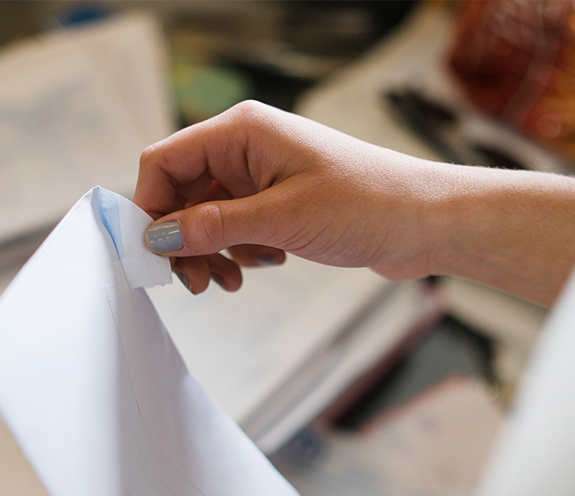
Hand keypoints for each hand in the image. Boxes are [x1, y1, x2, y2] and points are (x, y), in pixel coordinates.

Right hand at [135, 100, 451, 293]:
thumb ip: (215, 226)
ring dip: (212, 252)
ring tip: (231, 282)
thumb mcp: (282, 218)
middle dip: (184, 241)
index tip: (154, 255)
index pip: (165, 162)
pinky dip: (241, 252)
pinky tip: (267, 264)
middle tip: (196, 284)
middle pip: (184, 194)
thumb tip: (159, 237)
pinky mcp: (281, 204)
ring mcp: (264, 178)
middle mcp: (248, 150)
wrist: (424, 221)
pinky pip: (238, 229)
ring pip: (210, 217)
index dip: (150, 208)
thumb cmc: (366, 204)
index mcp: (242, 132)